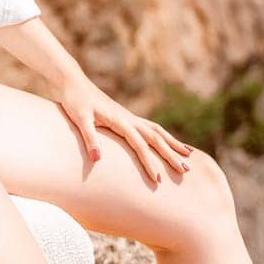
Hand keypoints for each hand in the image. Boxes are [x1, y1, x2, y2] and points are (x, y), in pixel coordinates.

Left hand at [55, 74, 193, 184]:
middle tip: (186, 171)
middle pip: (156, 137)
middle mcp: (129, 118)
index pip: (140, 145)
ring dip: (173, 143)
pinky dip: (163, 136)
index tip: (158, 180)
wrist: (74, 83)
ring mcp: (129, 117)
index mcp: (120, 120)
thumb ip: (90, 138)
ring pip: (157, 131)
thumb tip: (97, 160)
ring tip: (189, 155)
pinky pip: (150, 128)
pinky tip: (167, 143)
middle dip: (171, 154)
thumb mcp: (79, 120)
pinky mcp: (126, 118)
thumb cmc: (75, 101)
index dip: (149, 163)